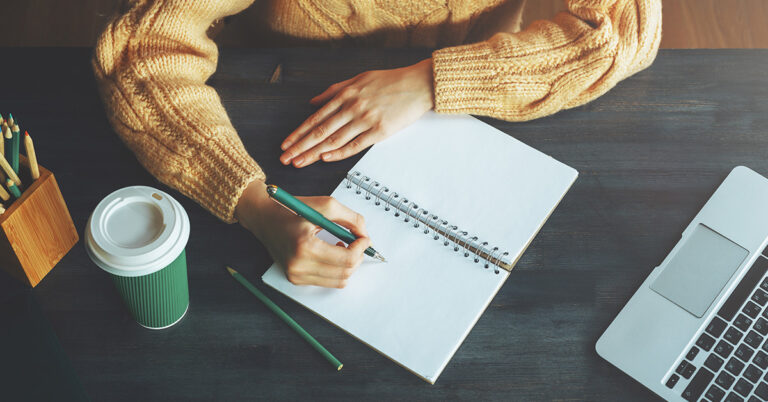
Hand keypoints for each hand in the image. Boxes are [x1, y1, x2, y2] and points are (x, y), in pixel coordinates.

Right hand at [235, 180, 369, 287]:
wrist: (264, 217)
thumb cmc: (291, 209)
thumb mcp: (325, 205)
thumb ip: (351, 219)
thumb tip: (365, 235)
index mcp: (305, 247)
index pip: (346, 259)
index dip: (361, 248)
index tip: (363, 238)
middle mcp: (298, 265)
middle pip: (345, 273)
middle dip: (357, 257)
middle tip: (357, 242)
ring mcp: (295, 275)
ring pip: (338, 281)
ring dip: (347, 265)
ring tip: (342, 247)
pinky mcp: (295, 279)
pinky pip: (326, 282)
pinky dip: (335, 270)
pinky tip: (331, 253)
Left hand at [280, 58, 433, 167]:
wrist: (419, 84)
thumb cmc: (391, 81)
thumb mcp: (359, 78)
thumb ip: (334, 90)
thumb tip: (313, 101)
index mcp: (346, 94)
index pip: (316, 117)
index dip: (299, 132)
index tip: (286, 143)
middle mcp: (352, 107)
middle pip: (320, 131)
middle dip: (300, 146)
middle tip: (285, 158)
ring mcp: (366, 120)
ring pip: (334, 140)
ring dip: (314, 153)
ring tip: (299, 162)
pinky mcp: (380, 131)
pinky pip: (355, 145)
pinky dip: (338, 152)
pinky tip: (325, 158)